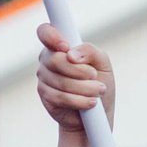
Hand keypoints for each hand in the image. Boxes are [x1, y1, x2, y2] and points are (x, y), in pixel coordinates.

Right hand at [33, 24, 113, 144]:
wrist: (96, 114)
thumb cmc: (100, 83)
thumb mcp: (103, 64)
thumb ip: (90, 51)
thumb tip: (71, 54)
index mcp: (60, 46)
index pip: (45, 32)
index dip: (52, 37)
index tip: (66, 47)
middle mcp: (48, 60)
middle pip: (56, 60)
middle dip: (79, 70)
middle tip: (94, 76)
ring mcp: (44, 78)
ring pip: (60, 81)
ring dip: (84, 88)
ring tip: (98, 92)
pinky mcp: (45, 96)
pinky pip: (60, 97)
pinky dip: (79, 100)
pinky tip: (91, 102)